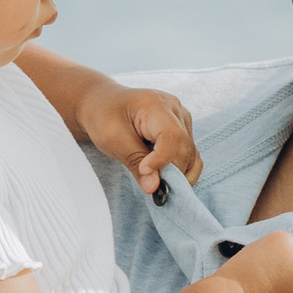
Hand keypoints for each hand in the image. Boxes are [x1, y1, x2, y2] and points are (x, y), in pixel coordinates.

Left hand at [77, 81, 202, 195]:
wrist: (102, 104)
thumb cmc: (104, 116)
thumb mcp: (112, 139)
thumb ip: (134, 161)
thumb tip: (154, 188)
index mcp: (156, 105)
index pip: (172, 136)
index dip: (162, 159)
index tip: (144, 171)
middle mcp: (175, 110)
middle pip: (184, 149)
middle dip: (171, 173)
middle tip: (150, 186)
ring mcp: (182, 120)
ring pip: (191, 155)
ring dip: (178, 175)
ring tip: (155, 181)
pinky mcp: (183, 130)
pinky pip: (190, 155)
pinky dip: (181, 170)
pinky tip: (163, 176)